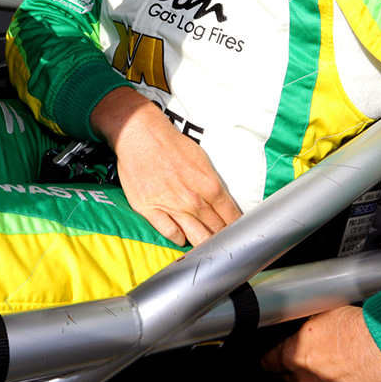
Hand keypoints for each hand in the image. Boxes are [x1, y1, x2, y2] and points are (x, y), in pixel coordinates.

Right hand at [91, 87, 240, 245]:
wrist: (141, 135)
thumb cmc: (171, 144)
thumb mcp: (202, 160)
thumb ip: (213, 184)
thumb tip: (222, 202)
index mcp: (210, 186)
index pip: (231, 217)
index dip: (238, 228)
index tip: (239, 234)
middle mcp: (193, 201)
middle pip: (216, 230)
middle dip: (223, 238)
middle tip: (225, 243)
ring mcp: (172, 207)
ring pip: (196, 238)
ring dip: (204, 243)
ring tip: (207, 247)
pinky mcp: (151, 210)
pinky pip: (170, 234)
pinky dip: (179, 238)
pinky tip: (181, 236)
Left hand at [261, 306, 380, 381]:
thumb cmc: (356, 330)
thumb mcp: (321, 314)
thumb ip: (305, 321)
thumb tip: (301, 314)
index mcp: (293, 356)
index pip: (268, 361)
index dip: (270, 354)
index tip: (272, 350)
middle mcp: (305, 379)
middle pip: (286, 376)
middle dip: (290, 366)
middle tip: (301, 353)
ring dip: (312, 374)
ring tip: (325, 358)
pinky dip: (331, 380)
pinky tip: (341, 367)